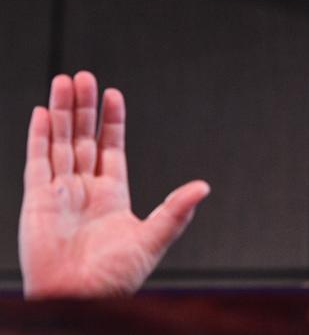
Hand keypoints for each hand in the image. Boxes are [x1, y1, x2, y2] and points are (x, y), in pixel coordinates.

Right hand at [19, 71, 209, 297]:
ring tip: (65, 81)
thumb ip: (176, 211)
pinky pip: (37, 161)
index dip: (113, 121)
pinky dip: (39, 136)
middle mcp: (86, 189)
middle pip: (84, 138)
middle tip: (85, 77)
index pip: (112, 148)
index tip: (114, 94)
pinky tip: (43, 112)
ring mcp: (61, 192)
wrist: (81, 299)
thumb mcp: (153, 239)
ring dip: (63, 112)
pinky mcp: (37, 200)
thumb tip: (204, 187)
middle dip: (85, 108)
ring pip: (61, 142)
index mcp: (113, 195)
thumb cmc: (116, 278)